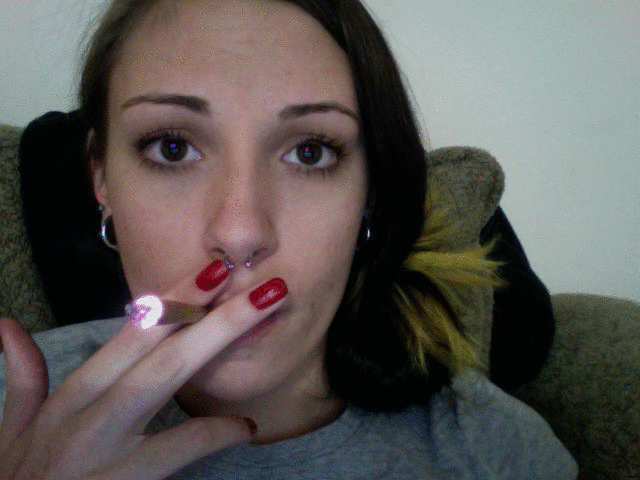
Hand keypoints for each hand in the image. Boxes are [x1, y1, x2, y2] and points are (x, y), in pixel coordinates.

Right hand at [0, 278, 285, 479]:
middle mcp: (85, 412)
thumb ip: (22, 378)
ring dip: (215, 341)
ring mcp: (102, 448)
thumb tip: (6, 325)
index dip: (172, 301)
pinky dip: (215, 431)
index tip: (214, 273)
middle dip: (207, 310)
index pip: (128, 336)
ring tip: (263, 315)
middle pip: (155, 348)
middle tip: (260, 284)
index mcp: (69, 397)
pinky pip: (179, 447)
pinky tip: (245, 426)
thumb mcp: (13, 431)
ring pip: (163, 379)